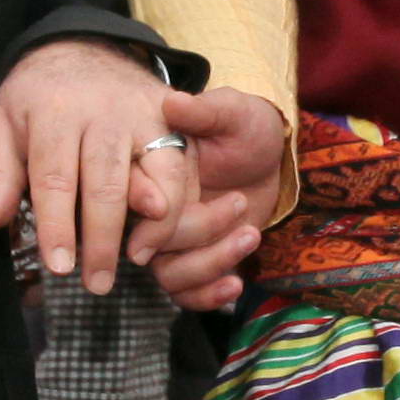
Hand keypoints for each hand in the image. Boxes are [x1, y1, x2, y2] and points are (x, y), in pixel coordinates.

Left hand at [0, 41, 176, 296]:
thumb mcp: (2, 126)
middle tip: (96, 284)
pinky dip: (179, 203)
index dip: (58, 226)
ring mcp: (144, 114)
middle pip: (107, 182)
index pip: (56, 178)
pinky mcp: (172, 121)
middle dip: (103, 238)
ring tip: (139, 260)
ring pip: (157, 173)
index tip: (59, 266)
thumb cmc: (35, 97)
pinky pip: (184, 166)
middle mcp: (103, 112)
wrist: (80, 47)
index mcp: (53, 113)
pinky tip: (164, 234)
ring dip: (153, 224)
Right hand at [141, 85, 282, 310]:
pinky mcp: (190, 261)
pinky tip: (236, 283)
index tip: (162, 205)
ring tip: (251, 234)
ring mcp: (169, 239)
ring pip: (167, 273)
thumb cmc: (247, 128)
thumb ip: (207, 112)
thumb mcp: (234, 112)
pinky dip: (208, 296)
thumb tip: (175, 103)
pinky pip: (184, 294)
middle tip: (239, 203)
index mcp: (150, 169)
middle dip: (195, 233)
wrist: (271, 159)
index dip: (141, 203)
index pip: (128, 193)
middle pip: (149, 242)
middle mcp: (152, 209)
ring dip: (210, 262)